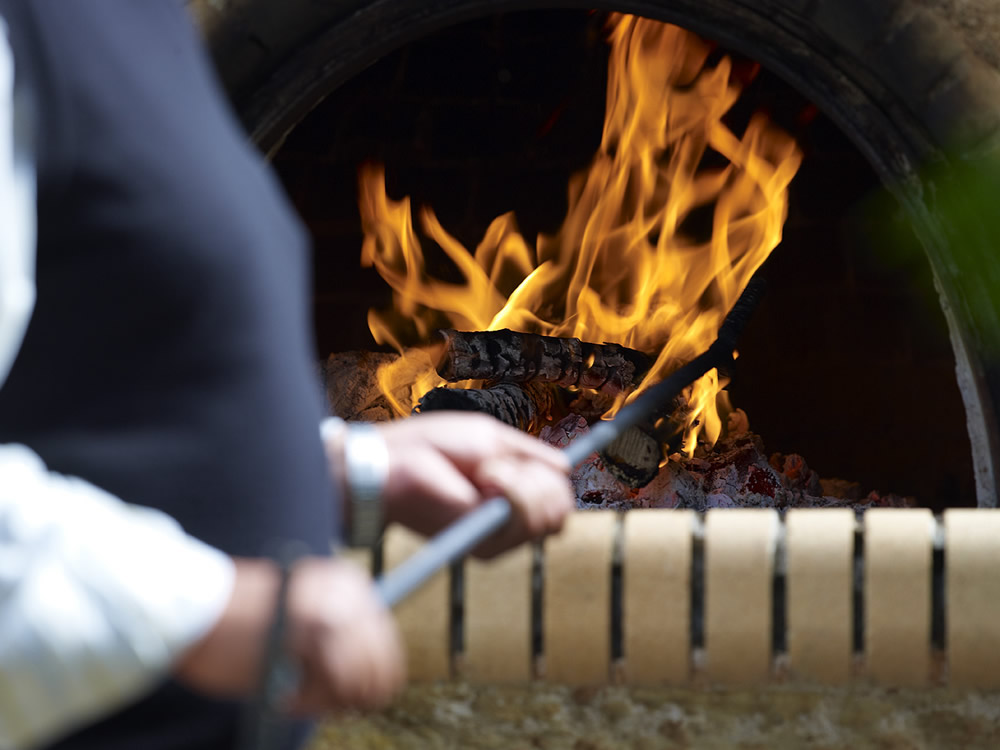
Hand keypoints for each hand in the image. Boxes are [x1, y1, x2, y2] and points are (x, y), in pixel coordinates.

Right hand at [173, 557, 404, 713]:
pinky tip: (282, 698)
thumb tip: (372, 678)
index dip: (359, 681)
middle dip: (347, 694)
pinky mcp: (315, 632)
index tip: (328, 692)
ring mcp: (336, 610)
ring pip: (360, 680)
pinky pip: (337, 686)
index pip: (383, 646)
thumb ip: (334, 635)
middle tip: (306, 698)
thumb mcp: (297, 617)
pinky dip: (311, 703)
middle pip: (381, 667)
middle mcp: (349, 592)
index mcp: (348, 583)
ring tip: (288, 695)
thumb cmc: (236, 621)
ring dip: (326, 700)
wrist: (189, 607)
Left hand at [375, 412, 573, 557]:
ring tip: (486, 470)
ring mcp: (496, 538)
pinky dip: (511, 484)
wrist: (394, 461)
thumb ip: (531, 456)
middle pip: (560, 511)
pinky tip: (484, 477)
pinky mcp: (483, 540)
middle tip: (502, 464)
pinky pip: (524, 511)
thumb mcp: (493, 441)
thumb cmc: (433, 446)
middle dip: (542, 478)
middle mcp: (505, 527)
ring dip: (523, 479)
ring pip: (548, 513)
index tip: (523, 459)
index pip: (557, 503)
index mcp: (508, 504)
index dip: (553, 478)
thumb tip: (568, 468)